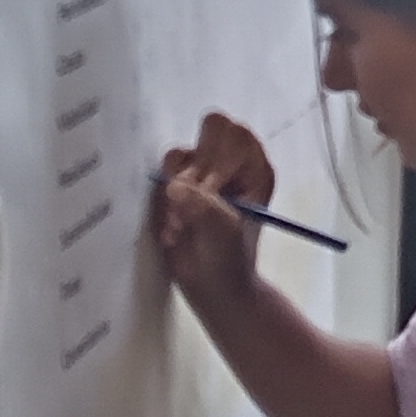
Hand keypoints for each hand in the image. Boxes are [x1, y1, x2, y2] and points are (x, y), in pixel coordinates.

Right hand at [152, 113, 274, 309]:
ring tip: (184, 223)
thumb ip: (205, 208)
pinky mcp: (175, 186)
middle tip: (197, 201)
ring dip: (176, 188)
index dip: (220, 157)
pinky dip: (162, 201)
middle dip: (196, 168)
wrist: (212, 287)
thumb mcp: (225, 234)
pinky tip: (174, 227)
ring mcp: (201, 172)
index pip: (236, 133)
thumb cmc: (230, 259)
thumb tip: (176, 190)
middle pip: (209, 129)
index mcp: (254, 167)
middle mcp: (230, 163)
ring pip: (180, 153)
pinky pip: (161, 174)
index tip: (214, 190)